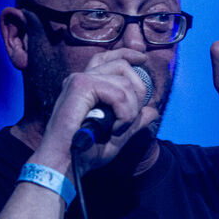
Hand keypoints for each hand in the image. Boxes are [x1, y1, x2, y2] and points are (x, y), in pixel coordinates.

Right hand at [34, 49, 159, 175]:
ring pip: (124, 80)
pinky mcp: (81, 86)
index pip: (107, 58)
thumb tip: (152, 111)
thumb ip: (134, 121)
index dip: (127, 54)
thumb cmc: (84, 153)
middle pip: (122, 65)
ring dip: (131, 108)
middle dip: (138, 90)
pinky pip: (118, 93)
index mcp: (85, 86)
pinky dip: (124, 112)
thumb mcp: (117, 137)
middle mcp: (81, 79)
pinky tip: (116, 127)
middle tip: (131, 118)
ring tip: (120, 127)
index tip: (143, 60)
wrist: (65, 164)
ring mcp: (79, 80)